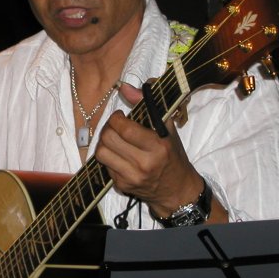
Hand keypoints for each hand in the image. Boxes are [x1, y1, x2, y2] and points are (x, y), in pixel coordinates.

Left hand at [95, 82, 225, 221]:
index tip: (120, 116)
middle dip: (108, 128)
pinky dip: (109, 158)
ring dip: (104, 143)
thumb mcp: (167, 128)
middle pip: (108, 139)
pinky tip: (120, 156)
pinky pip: (105, 166)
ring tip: (114, 140)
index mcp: (158, 146)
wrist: (177, 190)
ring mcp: (132, 177)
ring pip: (101, 153)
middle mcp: (144, 164)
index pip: (125, 129)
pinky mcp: (123, 187)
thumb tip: (123, 87)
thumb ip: (147, 103)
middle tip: (115, 127)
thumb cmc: (172, 155)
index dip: (116, 118)